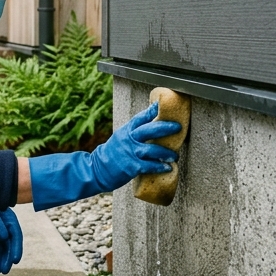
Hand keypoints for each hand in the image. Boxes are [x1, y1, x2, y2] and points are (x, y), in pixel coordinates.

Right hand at [27, 102, 181, 209]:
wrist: (97, 169)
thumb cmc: (113, 154)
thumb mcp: (121, 138)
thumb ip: (134, 132)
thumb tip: (153, 125)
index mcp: (126, 130)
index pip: (140, 118)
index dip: (152, 111)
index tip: (162, 105)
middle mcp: (128, 139)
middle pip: (148, 130)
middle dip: (164, 127)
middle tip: (178, 127)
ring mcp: (129, 153)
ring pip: (151, 150)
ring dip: (165, 152)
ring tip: (175, 155)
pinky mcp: (130, 167)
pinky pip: (148, 166)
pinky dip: (159, 166)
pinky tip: (167, 167)